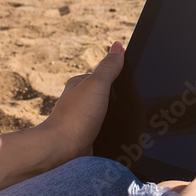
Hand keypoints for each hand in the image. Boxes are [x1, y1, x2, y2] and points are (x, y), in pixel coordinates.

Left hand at [38, 42, 123, 165]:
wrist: (62, 151)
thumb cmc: (76, 117)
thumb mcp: (96, 85)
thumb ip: (109, 67)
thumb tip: (118, 45)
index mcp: (79, 84)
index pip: (106, 76)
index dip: (121, 79)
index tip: (134, 85)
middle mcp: (80, 101)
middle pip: (108, 96)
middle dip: (120, 101)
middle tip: (133, 107)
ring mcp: (83, 120)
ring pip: (108, 115)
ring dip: (118, 119)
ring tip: (128, 123)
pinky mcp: (87, 138)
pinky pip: (106, 132)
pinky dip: (113, 133)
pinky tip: (119, 136)